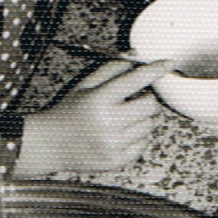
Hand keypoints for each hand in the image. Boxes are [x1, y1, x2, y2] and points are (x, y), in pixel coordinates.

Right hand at [16, 57, 173, 176]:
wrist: (48, 145)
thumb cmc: (68, 112)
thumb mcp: (84, 85)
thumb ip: (111, 68)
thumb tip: (135, 55)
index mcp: (98, 99)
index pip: (135, 80)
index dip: (155, 70)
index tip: (168, 63)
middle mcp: (107, 123)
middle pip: (150, 106)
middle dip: (147, 100)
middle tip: (134, 100)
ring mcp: (113, 145)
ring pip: (149, 126)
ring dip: (142, 120)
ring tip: (121, 120)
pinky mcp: (117, 161)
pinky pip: (143, 144)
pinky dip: (136, 138)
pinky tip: (119, 135)